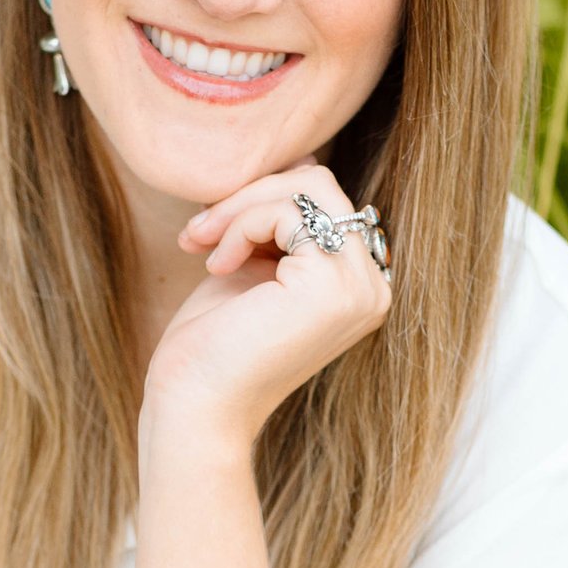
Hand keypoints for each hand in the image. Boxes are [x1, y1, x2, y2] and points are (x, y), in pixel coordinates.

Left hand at [141, 162, 389, 449]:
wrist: (195, 406)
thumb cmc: (213, 345)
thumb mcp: (255, 265)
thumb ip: (280, 222)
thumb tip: (304, 161)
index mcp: (358, 286)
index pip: (325, 200)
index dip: (264, 199)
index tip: (210, 231)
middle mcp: (372, 288)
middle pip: (321, 185)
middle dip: (250, 194)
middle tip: (198, 230)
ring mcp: (360, 289)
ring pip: (307, 189)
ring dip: (239, 207)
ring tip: (201, 243)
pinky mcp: (333, 286)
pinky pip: (286, 212)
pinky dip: (239, 225)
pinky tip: (216, 264)